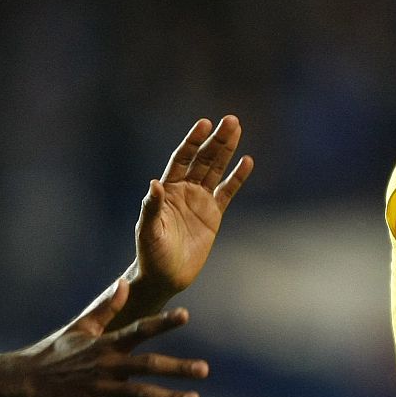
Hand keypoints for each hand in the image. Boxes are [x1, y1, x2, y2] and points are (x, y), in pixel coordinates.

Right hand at [3, 278, 208, 396]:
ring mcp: (100, 389)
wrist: (23, 381)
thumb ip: (106, 307)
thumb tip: (125, 282)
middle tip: (205, 369)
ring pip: (140, 394)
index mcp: (106, 344)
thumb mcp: (81, 326)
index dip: (162, 323)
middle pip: (147, 365)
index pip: (138, 330)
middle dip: (177, 368)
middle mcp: (107, 365)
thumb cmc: (55, 352)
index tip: (186, 315)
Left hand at [133, 115, 253, 295]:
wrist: (165, 276)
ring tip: (237, 129)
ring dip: (227, 150)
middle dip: (216, 140)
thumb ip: (152, 207)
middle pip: (204, 159)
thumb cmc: (150, 254)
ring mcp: (200, 200)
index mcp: (168, 190)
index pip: (182, 159)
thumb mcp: (149, 231)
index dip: (193, 142)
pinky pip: (228, 192)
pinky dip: (237, 177)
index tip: (204, 124)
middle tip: (231, 120)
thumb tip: (154, 183)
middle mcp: (185, 190)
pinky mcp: (214, 215)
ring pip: (217, 170)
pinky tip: (247, 161)